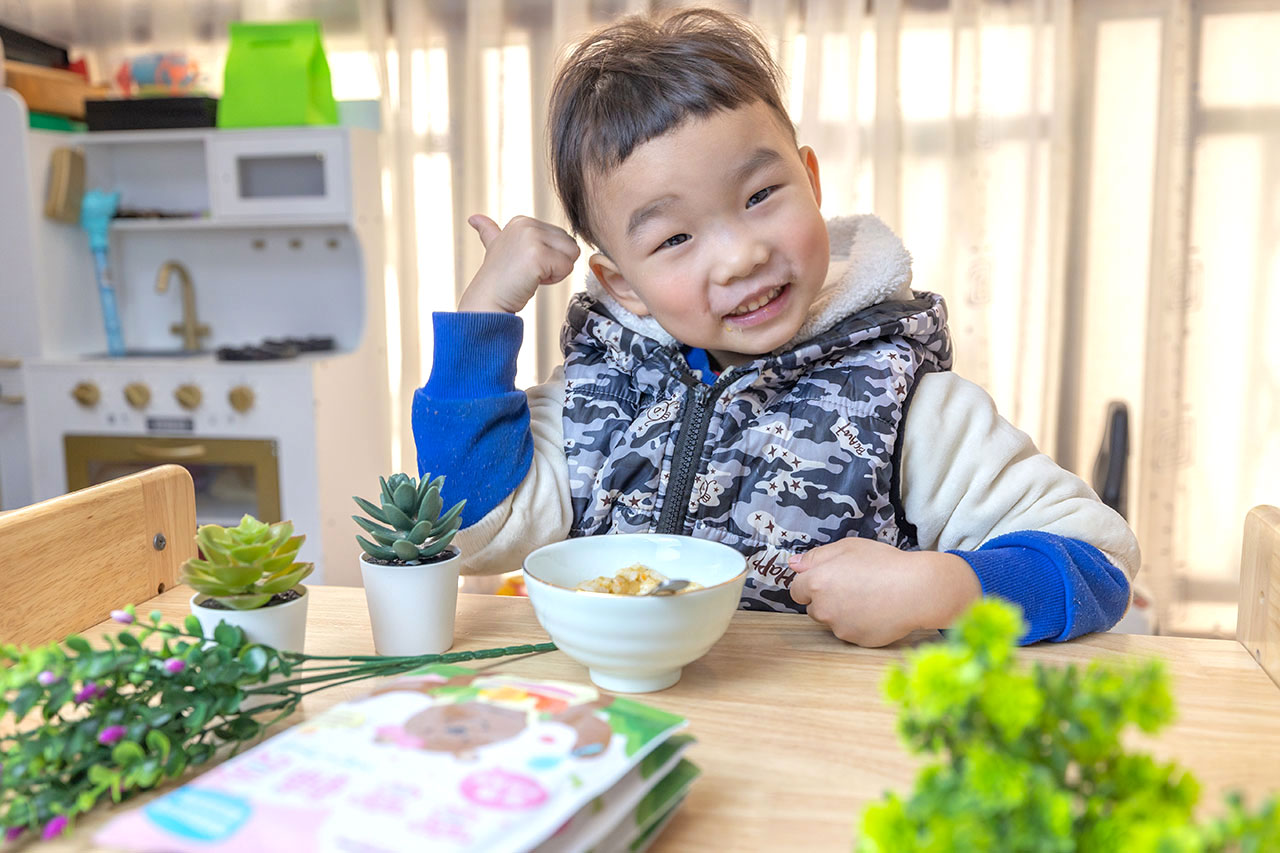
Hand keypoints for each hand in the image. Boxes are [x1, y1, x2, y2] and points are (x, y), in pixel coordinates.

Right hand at [457, 214, 580, 312]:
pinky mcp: (538, 255)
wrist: (488, 300)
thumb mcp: (494, 247)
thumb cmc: (498, 279)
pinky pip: (566, 267)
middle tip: (530, 272)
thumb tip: (473, 218)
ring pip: (571, 254)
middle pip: (570, 244)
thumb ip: (489, 231)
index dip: (549, 256)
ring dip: (556, 271)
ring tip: (532, 275)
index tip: (526, 264)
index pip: (562, 236)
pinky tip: (533, 280)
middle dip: (555, 263)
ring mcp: (532, 238)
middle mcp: (527, 224)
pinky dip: (554, 280)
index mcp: (522, 221)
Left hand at [789, 538, 980, 646]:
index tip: (829, 578)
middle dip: (826, 600)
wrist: (915, 590)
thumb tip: (793, 564)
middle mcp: (823, 609)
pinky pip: (851, 632)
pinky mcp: (856, 641)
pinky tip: (876, 611)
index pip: (796, 590)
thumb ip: (816, 556)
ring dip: (841, 613)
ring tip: (868, 597)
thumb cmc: (883, 563)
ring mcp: (839, 628)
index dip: (811, 583)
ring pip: (832, 621)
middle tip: (853, 586)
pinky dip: (859, 624)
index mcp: (816, 583)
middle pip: (813, 608)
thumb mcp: (848, 547)